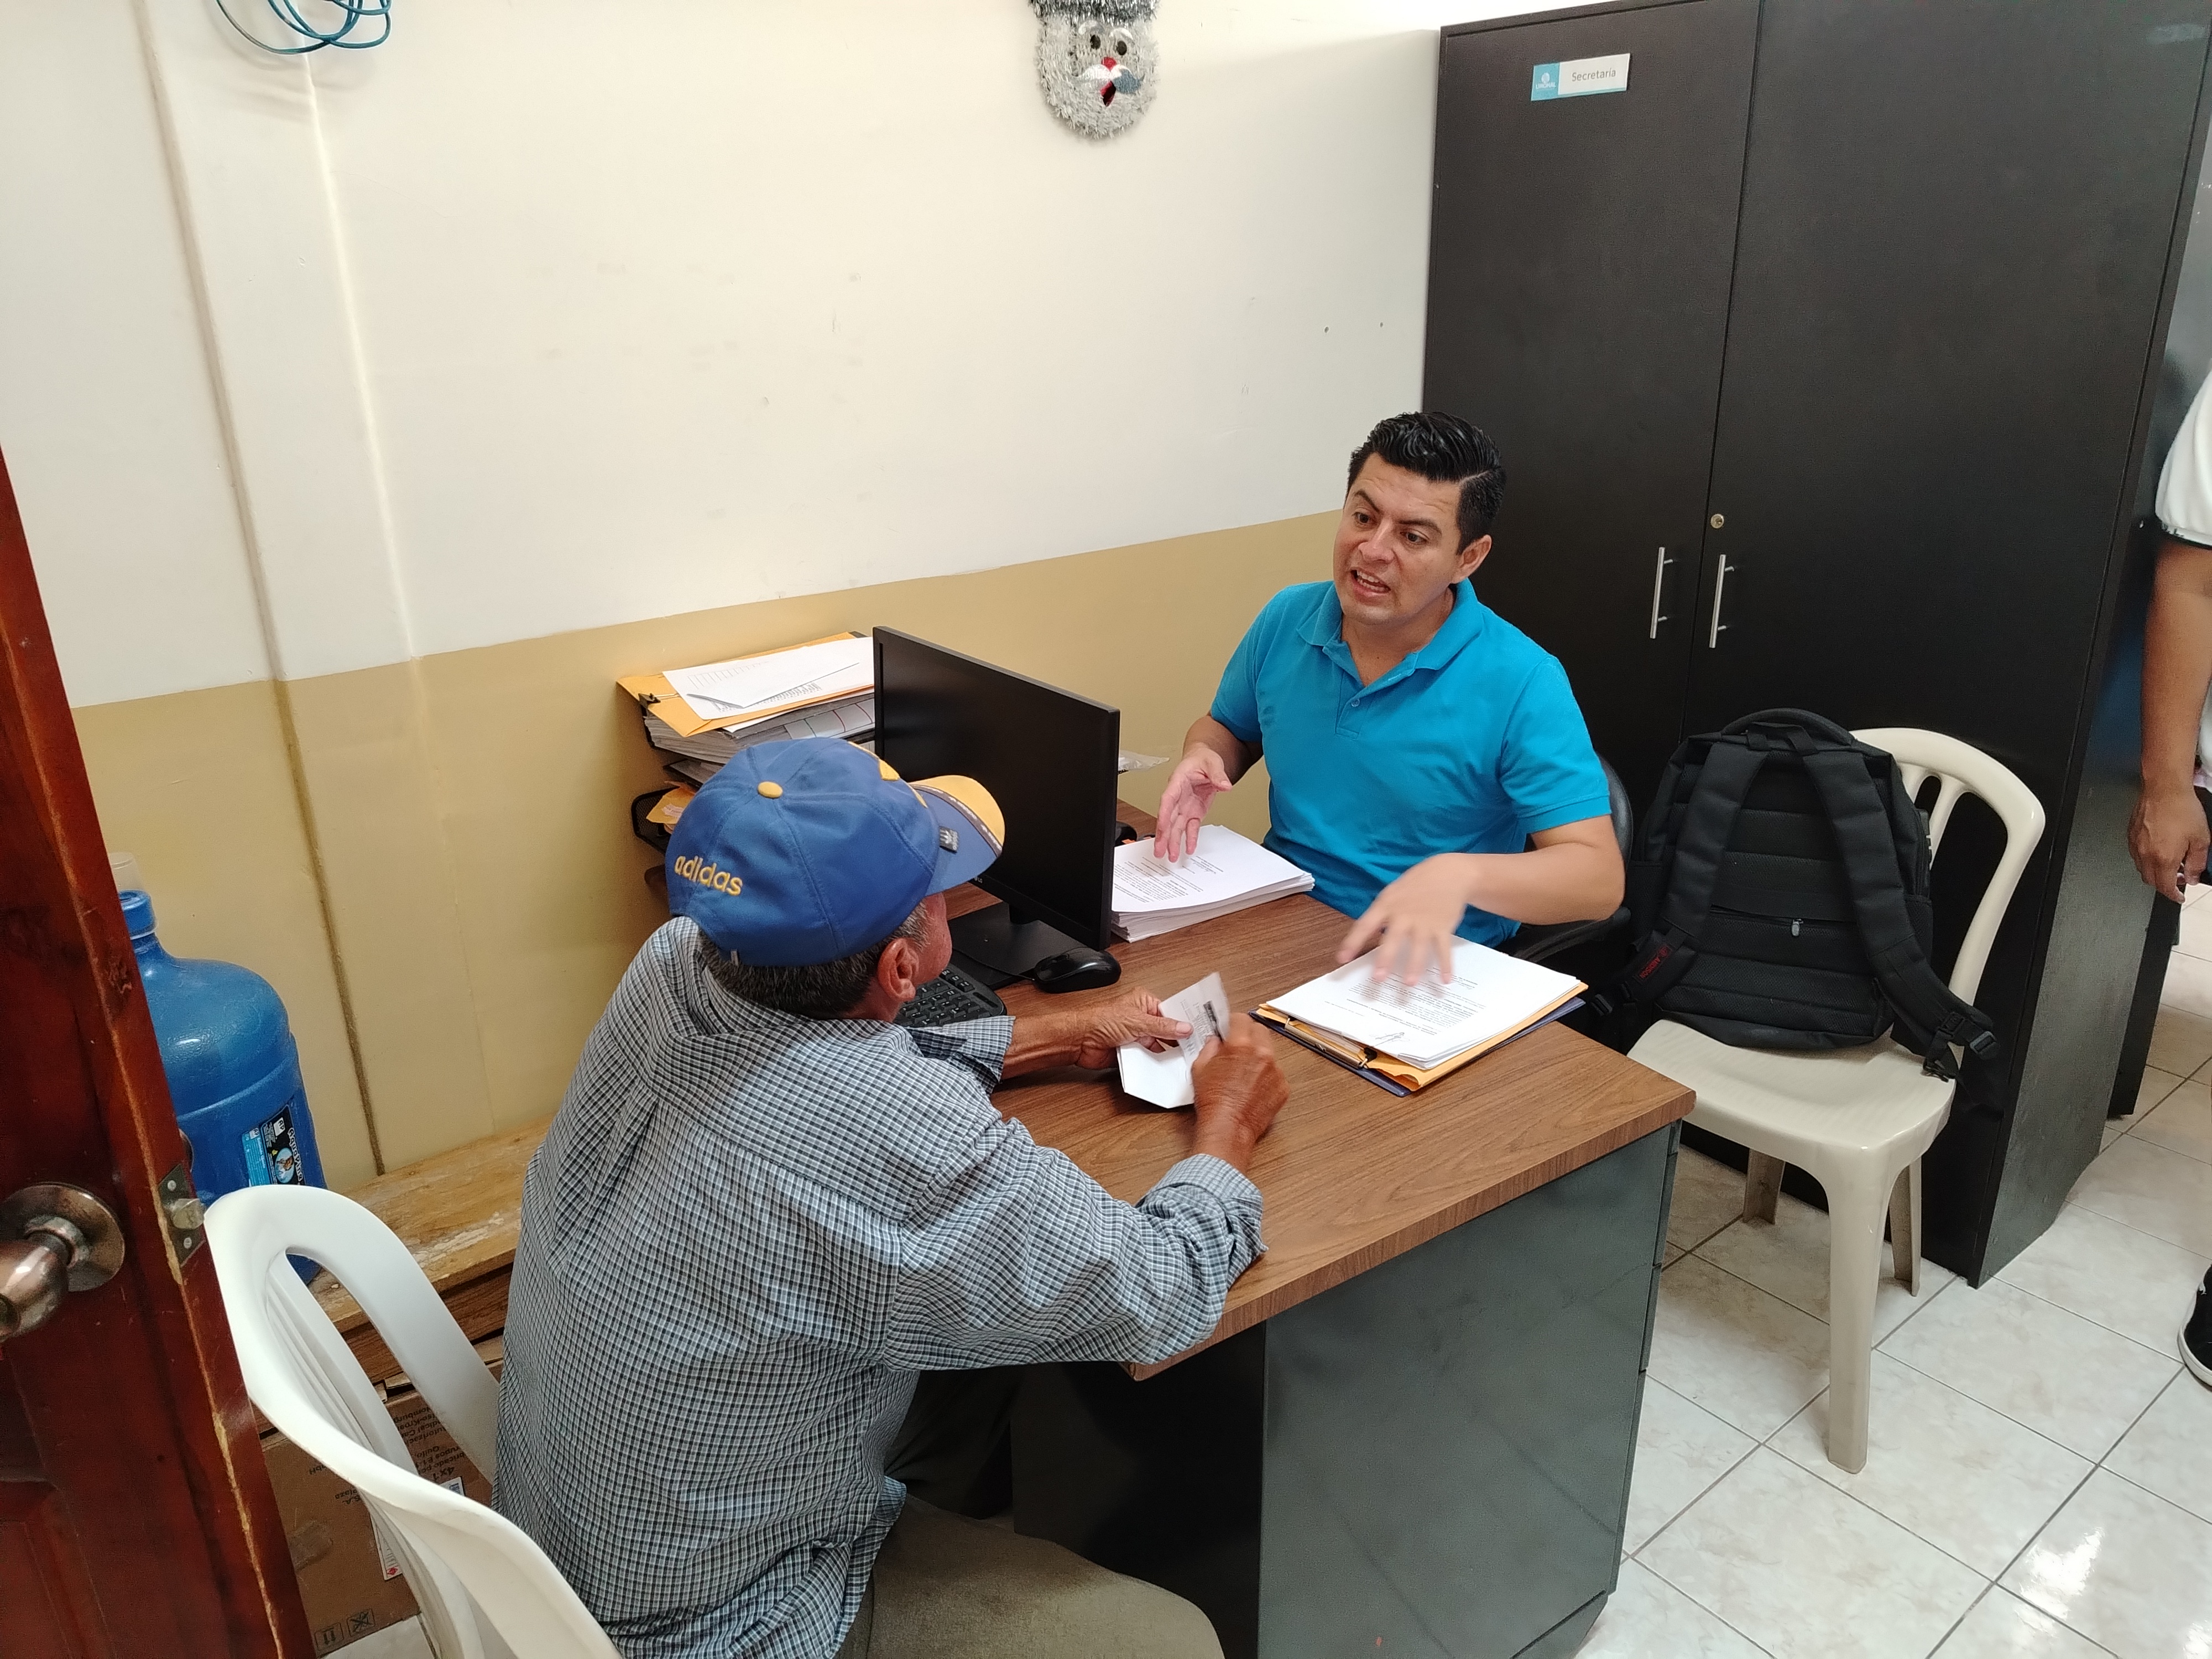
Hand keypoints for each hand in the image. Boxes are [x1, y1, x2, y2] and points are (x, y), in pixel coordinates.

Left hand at [1066, 987, 1191, 1070]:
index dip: (1183, 1021)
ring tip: (1182, 1059)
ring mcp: (1137, 1036)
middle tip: (1194, 1048)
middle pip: (1166, 1031)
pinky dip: (1154, 1062)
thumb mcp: (1137, 1022)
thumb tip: (1185, 1028)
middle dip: (1176, 1040)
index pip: (1170, 1012)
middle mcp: (1142, 1019)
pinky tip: (1165, 1067)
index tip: (1198, 1030)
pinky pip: (1148, 1058)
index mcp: (1144, 1003)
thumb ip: (1163, 1027)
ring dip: (1165, 1052)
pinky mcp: (1131, 1052)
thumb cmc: (1100, 1021)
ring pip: (1158, 1045)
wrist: (1080, 1041)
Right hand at [1153, 749, 1233, 860]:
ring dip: (1173, 842)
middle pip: (1168, 818)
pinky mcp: (1193, 812)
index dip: (1163, 814)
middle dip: (1164, 836)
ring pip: (1176, 827)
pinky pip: (1191, 827)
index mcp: (1177, 782)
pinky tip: (1188, 849)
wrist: (1204, 760)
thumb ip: (1218, 775)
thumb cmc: (1202, 759)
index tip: (1161, 827)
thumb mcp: (1212, 763)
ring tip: (1170, 856)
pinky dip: (1190, 838)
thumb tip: (1224, 785)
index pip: (1167, 800)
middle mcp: (1178, 797)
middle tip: (1160, 850)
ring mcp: (1184, 806)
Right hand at [1189, 1016, 1287, 1171]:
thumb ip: (1210, 1047)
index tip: (1230, 1027)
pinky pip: (1275, 1073)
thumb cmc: (1213, 1101)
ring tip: (1244, 1072)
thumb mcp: (1200, 1068)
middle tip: (1238, 1047)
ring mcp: (1276, 1071)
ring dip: (1258, 1056)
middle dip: (1249, 1035)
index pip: (1241, 1018)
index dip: (1233, 1022)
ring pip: (1269, 1052)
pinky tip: (1253, 1087)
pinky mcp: (1282, 1087)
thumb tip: (1216, 1040)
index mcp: (1241, 1045)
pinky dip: (1266, 1076)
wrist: (1228, 1129)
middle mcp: (1262, 1054)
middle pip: (1260, 1031)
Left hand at [1335, 855, 1472, 984]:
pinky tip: (1445, 980)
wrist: (1448, 872)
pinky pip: (1443, 948)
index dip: (1352, 942)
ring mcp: (1425, 921)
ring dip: (1414, 966)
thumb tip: (1368, 937)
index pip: (1365, 924)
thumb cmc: (1416, 884)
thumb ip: (1382, 914)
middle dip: (1385, 959)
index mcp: (1387, 905)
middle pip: (1392, 938)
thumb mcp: (1393, 893)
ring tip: (1409, 983)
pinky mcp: (1443, 926)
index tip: (1342, 958)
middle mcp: (1404, 914)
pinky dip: (1446, 965)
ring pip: (1418, 946)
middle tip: (1378, 979)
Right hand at [2131, 780, 2209, 902]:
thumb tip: (2194, 877)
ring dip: (2155, 871)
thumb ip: (2197, 863)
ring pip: (2142, 868)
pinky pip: (2136, 854)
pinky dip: (2146, 859)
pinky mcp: (2131, 835)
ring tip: (2169, 862)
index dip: (2174, 895)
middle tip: (2178, 879)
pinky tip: (2157, 849)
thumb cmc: (2181, 809)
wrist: (2164, 788)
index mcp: (2164, 858)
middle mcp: (2146, 854)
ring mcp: (2136, 845)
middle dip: (2164, 884)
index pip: (2166, 887)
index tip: (2179, 896)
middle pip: (2151, 880)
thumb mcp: (2201, 839)